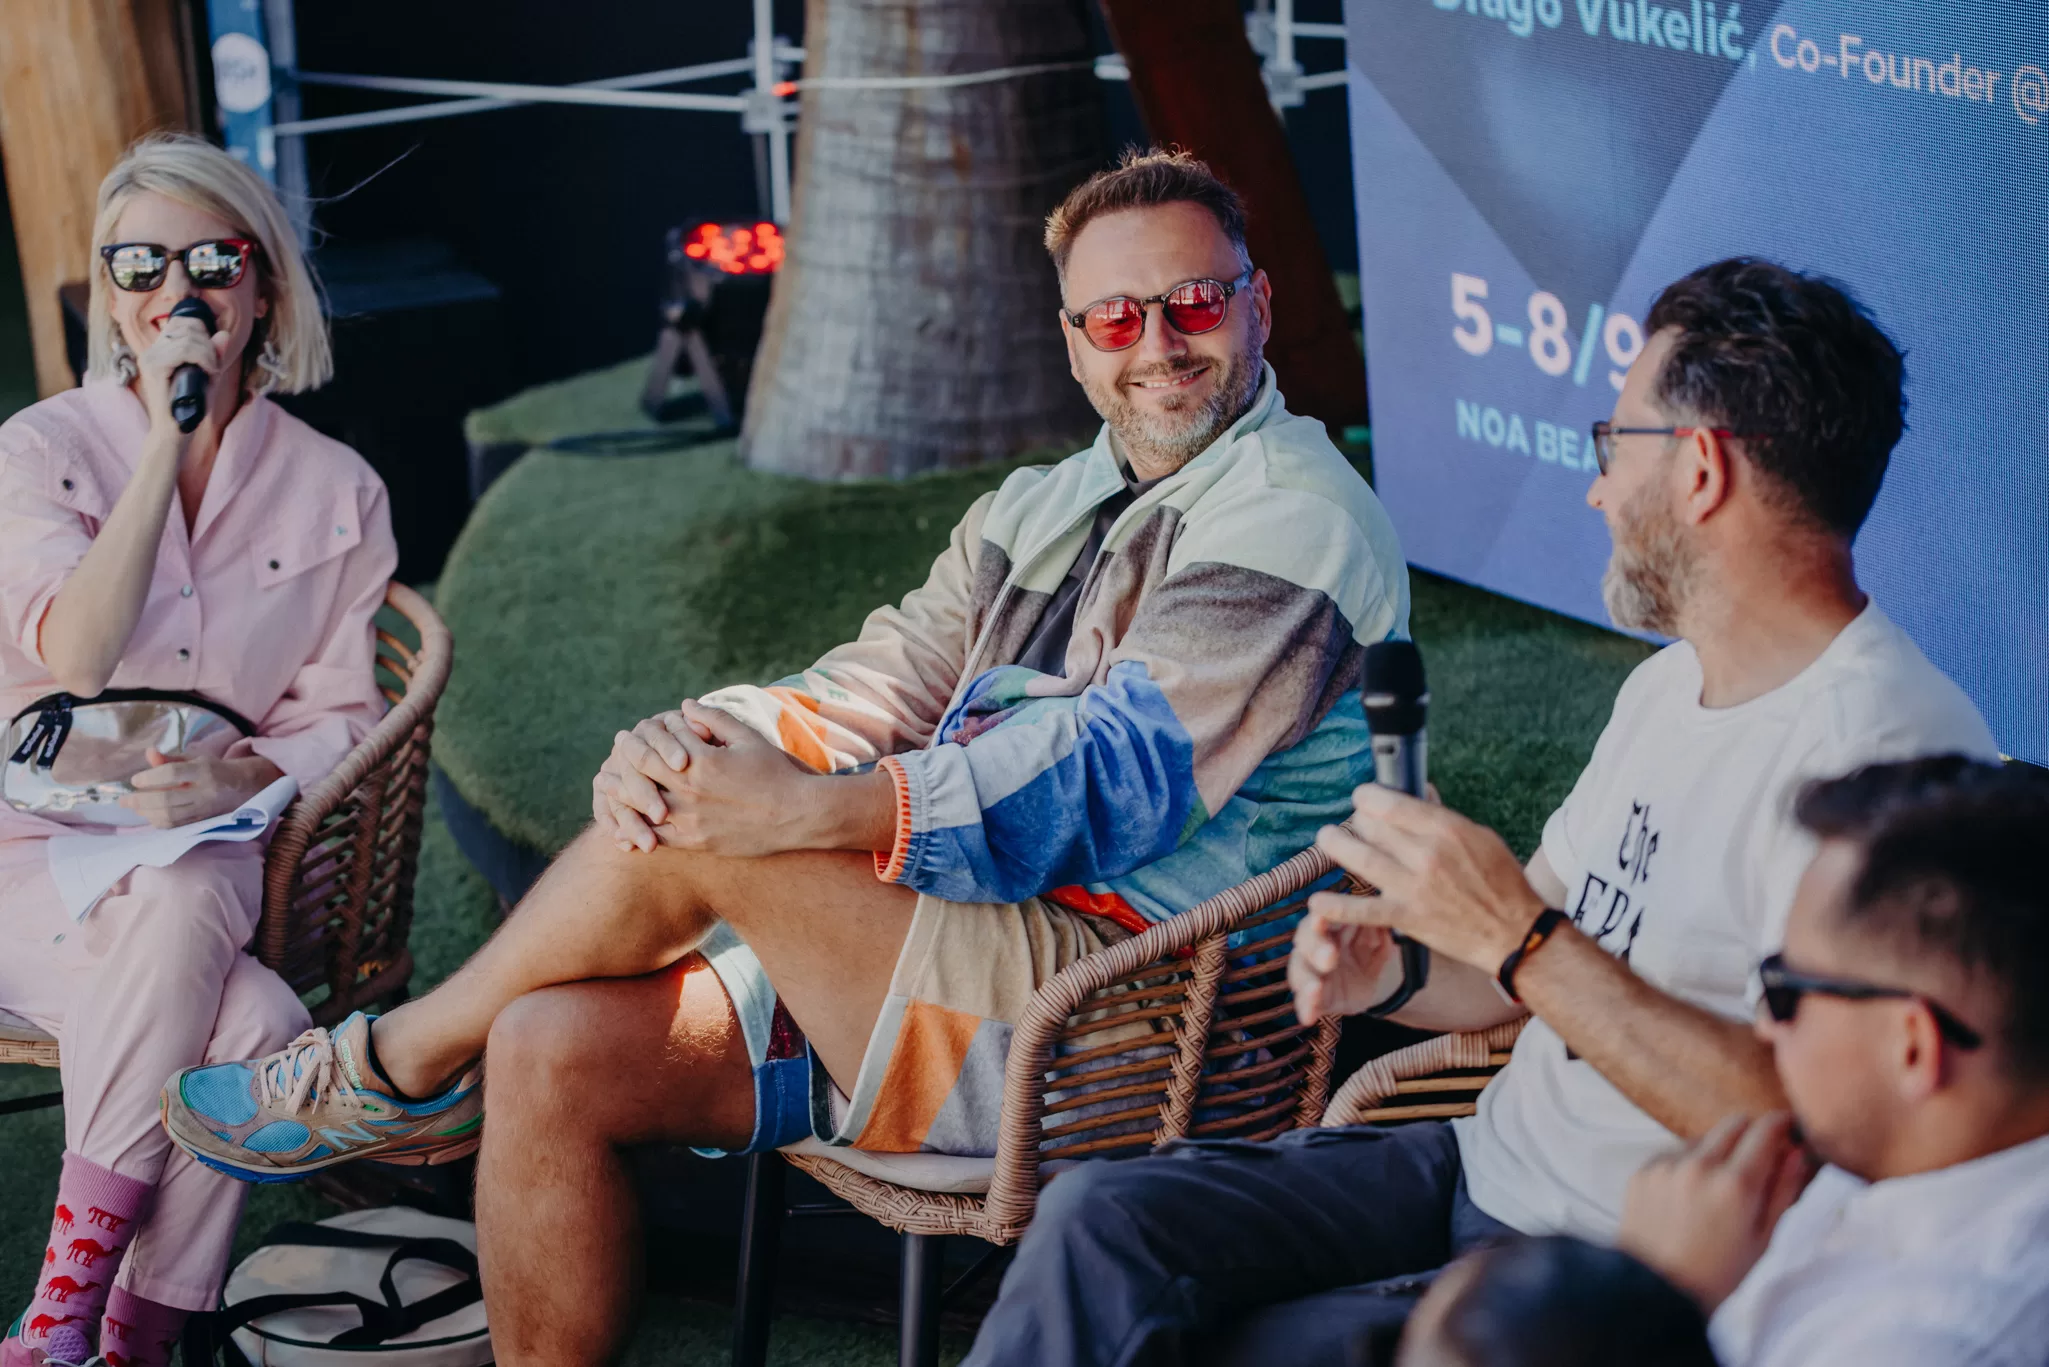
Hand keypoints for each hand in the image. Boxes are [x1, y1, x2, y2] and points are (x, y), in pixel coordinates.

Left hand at [122, 749, 281, 828]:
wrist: (246, 787)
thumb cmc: (215, 769)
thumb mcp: (195, 758)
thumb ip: (170, 759)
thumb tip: (148, 753)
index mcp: (205, 770)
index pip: (173, 774)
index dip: (150, 777)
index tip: (135, 780)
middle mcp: (206, 791)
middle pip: (168, 799)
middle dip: (141, 801)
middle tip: (123, 800)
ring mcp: (205, 809)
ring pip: (170, 816)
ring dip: (147, 813)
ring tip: (133, 807)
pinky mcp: (203, 821)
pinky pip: (176, 826)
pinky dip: (158, 821)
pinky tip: (148, 815)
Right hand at [134, 311, 234, 436]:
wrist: (175, 431)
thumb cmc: (190, 406)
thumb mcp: (208, 376)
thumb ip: (215, 355)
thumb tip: (224, 333)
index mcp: (160, 349)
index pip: (181, 322)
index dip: (202, 331)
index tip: (212, 354)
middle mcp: (151, 350)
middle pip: (187, 327)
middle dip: (208, 344)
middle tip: (213, 366)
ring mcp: (150, 358)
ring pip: (188, 338)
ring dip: (209, 354)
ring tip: (211, 372)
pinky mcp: (154, 368)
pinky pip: (184, 351)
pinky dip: (203, 359)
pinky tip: (208, 372)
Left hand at [595, 701, 820, 857]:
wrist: (798, 815)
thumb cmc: (775, 772)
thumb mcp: (747, 737)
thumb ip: (713, 719)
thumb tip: (684, 705)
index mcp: (701, 762)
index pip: (654, 746)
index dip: (637, 739)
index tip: (628, 735)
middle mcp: (691, 791)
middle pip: (640, 774)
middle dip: (623, 763)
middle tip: (612, 756)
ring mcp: (692, 820)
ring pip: (642, 808)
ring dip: (620, 797)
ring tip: (606, 788)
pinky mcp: (697, 843)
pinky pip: (658, 838)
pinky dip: (639, 830)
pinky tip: (627, 826)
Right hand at [1289, 899, 1401, 1022]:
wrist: (1372, 982)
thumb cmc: (1369, 951)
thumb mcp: (1379, 942)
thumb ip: (1380, 935)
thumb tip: (1382, 927)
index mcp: (1329, 926)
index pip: (1320, 917)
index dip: (1320, 919)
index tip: (1322, 920)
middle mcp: (1314, 947)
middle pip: (1305, 943)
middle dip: (1316, 950)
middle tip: (1331, 957)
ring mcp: (1312, 973)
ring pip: (1299, 974)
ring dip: (1306, 982)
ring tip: (1315, 989)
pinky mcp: (1315, 998)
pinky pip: (1305, 1003)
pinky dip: (1306, 1009)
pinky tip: (1308, 1018)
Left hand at [1308, 785, 1544, 973]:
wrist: (1514, 933)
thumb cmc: (1501, 883)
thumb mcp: (1480, 837)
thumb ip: (1443, 816)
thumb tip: (1418, 791)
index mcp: (1446, 829)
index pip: (1391, 803)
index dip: (1368, 796)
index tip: (1363, 798)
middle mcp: (1426, 854)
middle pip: (1372, 826)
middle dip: (1357, 821)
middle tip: (1355, 824)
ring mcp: (1413, 887)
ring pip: (1360, 858)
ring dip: (1336, 846)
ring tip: (1326, 840)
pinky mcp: (1406, 917)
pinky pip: (1363, 910)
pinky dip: (1336, 906)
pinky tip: (1316, 901)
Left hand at [1617, 1111, 1817, 1310]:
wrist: (1656, 1290)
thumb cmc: (1719, 1273)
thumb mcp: (1763, 1238)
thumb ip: (1783, 1190)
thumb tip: (1798, 1151)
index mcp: (1735, 1185)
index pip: (1765, 1129)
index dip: (1782, 1125)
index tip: (1788, 1129)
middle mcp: (1699, 1166)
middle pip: (1735, 1123)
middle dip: (1752, 1134)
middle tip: (1758, 1161)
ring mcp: (1667, 1165)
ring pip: (1704, 1137)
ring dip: (1718, 1151)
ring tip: (1717, 1191)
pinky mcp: (1643, 1170)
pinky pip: (1674, 1153)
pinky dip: (1688, 1164)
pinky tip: (1689, 1198)